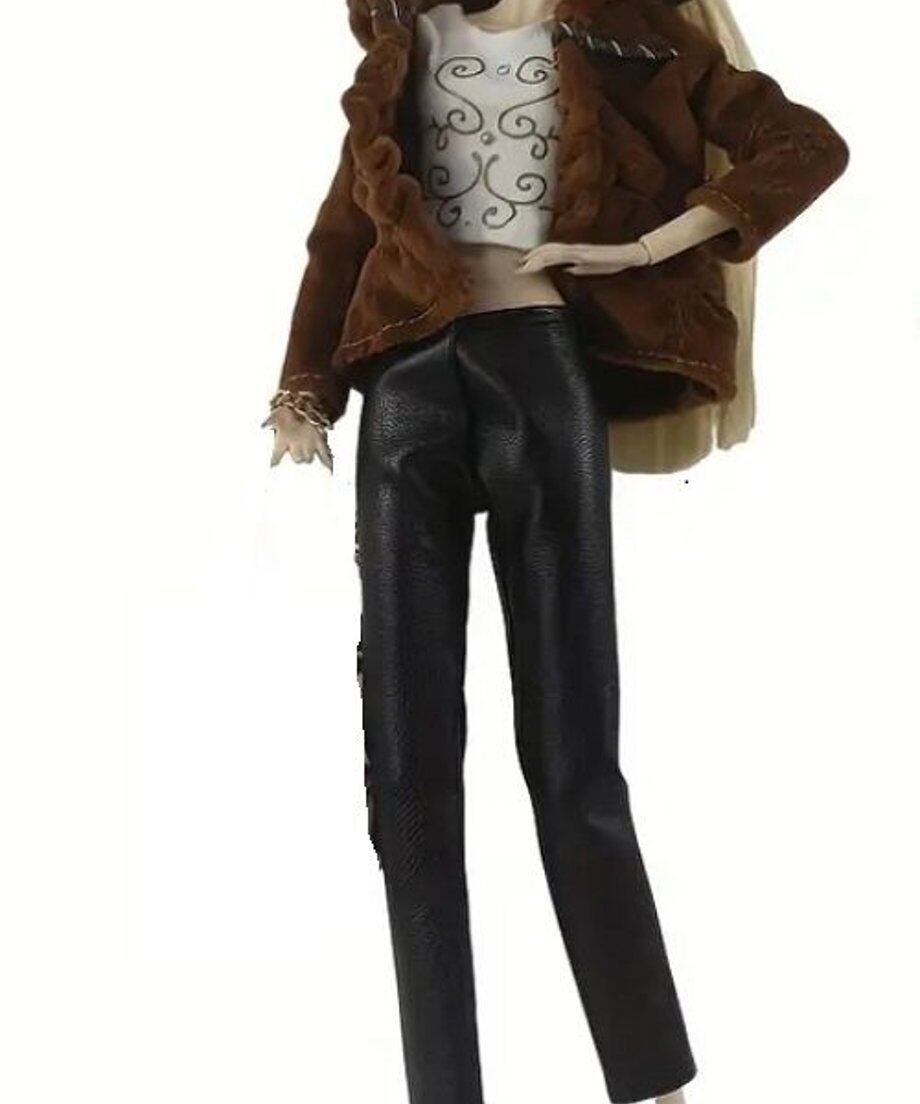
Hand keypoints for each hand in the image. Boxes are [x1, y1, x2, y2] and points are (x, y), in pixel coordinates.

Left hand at [262, 406, 332, 470]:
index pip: (277, 455)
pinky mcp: (321, 441)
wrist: (305, 403)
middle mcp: (295, 444)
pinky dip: (328, 462)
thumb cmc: (288, 407)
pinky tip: (330, 470)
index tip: (273, 466)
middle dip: (297, 457)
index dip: (275, 461)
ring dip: (308, 458)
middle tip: (297, 457)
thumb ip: (269, 421)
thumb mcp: (275, 413)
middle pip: (297, 459)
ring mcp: (309, 444)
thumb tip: (262, 425)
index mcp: (283, 439)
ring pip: (308, 459)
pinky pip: (325, 454)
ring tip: (309, 459)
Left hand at [517, 241, 650, 276]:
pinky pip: (562, 254)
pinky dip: (550, 257)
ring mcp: (577, 251)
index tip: (523, 266)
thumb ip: (579, 268)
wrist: (628, 256)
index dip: (537, 259)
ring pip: (551, 252)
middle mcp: (573, 250)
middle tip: (516, 267)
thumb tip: (566, 270)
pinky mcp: (582, 254)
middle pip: (547, 252)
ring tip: (522, 265)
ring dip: (536, 259)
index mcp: (574, 254)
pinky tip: (542, 261)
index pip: (551, 255)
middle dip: (531, 259)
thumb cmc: (613, 262)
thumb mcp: (592, 268)